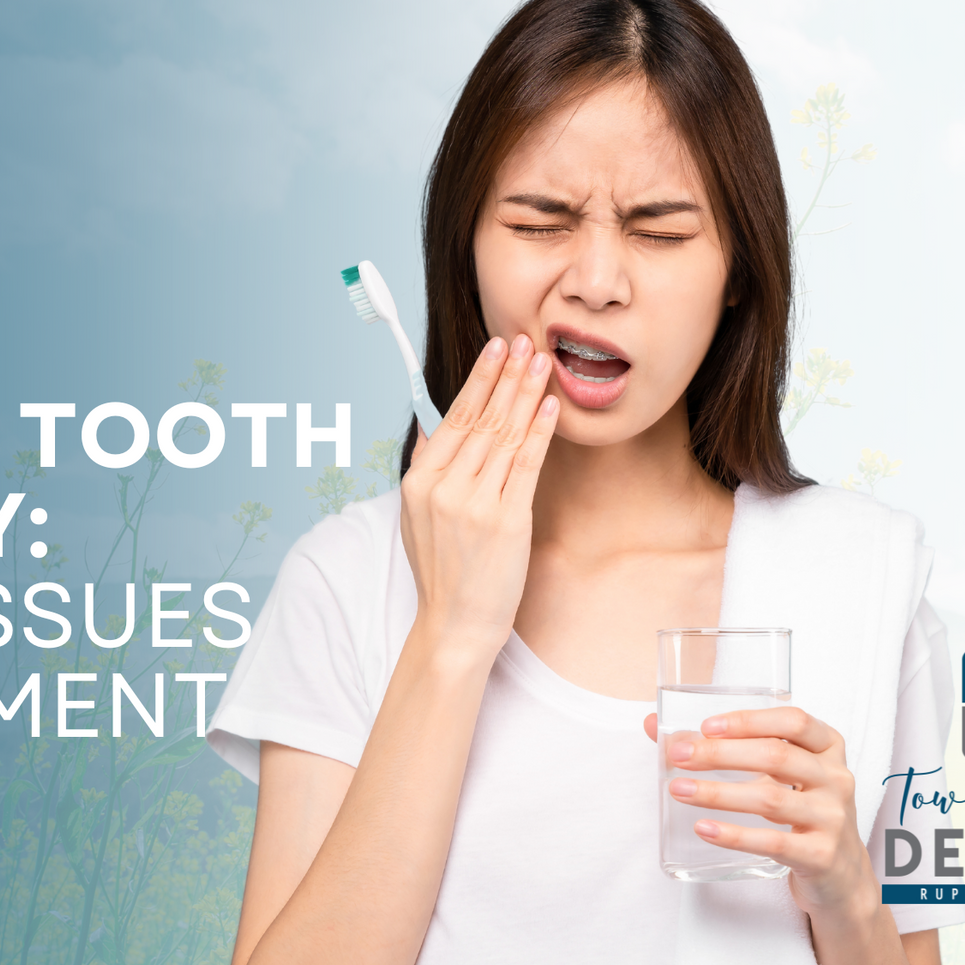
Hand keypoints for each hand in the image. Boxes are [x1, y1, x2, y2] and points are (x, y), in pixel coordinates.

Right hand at [398, 334, 557, 664]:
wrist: (454, 624)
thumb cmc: (442, 571)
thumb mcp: (415, 517)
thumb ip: (425, 469)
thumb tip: (431, 427)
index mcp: (419, 482)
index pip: (453, 418)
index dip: (478, 380)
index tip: (496, 349)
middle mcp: (444, 488)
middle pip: (481, 420)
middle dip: (506, 376)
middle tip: (525, 340)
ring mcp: (474, 504)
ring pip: (505, 436)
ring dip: (526, 394)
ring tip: (542, 362)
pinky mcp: (506, 521)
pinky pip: (525, 466)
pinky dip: (538, 432)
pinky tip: (549, 405)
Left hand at [641, 708, 876, 920]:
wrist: (839, 875)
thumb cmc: (799, 811)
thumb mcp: (776, 776)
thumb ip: (725, 747)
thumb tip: (654, 726)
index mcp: (827, 749)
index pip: (794, 721)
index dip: (749, 720)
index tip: (707, 726)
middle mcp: (836, 779)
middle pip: (776, 756)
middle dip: (721, 753)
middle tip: (679, 756)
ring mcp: (832, 818)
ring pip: (770, 798)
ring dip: (718, 792)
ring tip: (679, 789)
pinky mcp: (821, 855)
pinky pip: (773, 841)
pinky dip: (735, 835)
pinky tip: (704, 828)